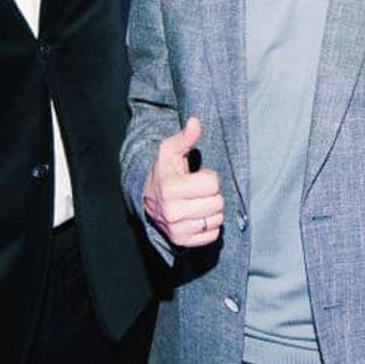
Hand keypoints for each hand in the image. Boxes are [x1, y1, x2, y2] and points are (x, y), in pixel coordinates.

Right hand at [143, 116, 224, 247]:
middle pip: (217, 203)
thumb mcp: (170, 151)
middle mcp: (172, 212)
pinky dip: (209, 225)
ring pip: (217, 219)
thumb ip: (185, 137)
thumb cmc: (163, 172)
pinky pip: (212, 235)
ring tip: (197, 202)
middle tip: (198, 191)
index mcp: (170, 188)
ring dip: (211, 210)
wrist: (147, 198)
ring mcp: (177, 230)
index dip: (209, 178)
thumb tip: (195, 121)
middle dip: (212, 194)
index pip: (213, 185)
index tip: (197, 177)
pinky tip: (197, 215)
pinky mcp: (182, 242)